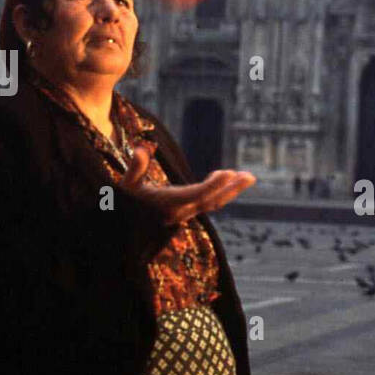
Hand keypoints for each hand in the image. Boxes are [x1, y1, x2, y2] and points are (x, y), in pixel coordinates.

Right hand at [118, 142, 255, 224]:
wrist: (124, 224)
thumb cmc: (123, 201)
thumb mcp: (125, 185)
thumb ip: (134, 168)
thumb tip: (141, 150)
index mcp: (168, 204)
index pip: (196, 195)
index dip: (213, 185)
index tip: (227, 173)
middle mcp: (180, 211)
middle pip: (212, 201)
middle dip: (232, 189)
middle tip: (251, 176)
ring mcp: (185, 213)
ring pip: (214, 203)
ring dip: (232, 191)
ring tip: (248, 177)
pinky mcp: (187, 211)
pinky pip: (209, 202)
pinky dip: (222, 192)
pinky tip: (231, 181)